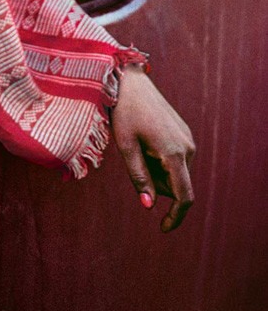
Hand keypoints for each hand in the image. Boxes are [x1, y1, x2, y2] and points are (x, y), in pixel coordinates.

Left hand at [111, 66, 195, 231]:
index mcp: (174, 153)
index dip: (175, 216)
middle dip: (155, 184)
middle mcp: (187, 147)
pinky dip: (159, 160)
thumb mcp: (126, 147)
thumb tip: (148, 206)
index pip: (184, 196)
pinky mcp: (184, 133)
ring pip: (174, 172)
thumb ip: (139, 177)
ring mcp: (187, 139)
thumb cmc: (124, 113)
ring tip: (137, 146)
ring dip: (156, 171)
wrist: (130, 82)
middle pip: (175, 185)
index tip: (163, 229)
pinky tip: (145, 139)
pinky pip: (174, 159)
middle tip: (133, 158)